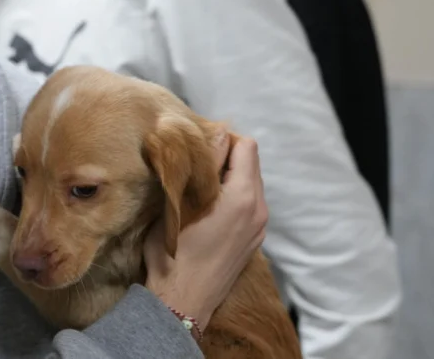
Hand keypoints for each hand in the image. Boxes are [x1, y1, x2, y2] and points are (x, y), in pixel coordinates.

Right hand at [144, 132, 268, 327]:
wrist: (183, 302)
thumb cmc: (174, 252)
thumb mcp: (181, 202)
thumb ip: (203, 165)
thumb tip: (216, 132)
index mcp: (243, 197)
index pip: (246, 146)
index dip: (221, 140)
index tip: (197, 150)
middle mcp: (258, 210)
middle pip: (250, 164)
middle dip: (225, 159)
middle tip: (195, 168)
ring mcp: (258, 228)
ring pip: (250, 185)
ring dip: (228, 179)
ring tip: (198, 189)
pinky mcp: (253, 241)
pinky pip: (248, 205)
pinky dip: (232, 198)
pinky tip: (207, 211)